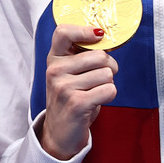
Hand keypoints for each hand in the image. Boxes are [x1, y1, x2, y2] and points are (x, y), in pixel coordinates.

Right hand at [38, 24, 117, 160]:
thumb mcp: (68, 73)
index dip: (84, 30)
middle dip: (109, 66)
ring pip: (107, 74)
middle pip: (100, 55)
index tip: (99, 34)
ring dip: (108, 84)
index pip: (63, 32)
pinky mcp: (77, 103)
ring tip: (94, 91)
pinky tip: (97, 100)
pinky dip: (109, 95)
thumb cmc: (70, 98)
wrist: (60, 132)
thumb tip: (104, 37)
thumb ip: (81, 55)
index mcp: (54, 58)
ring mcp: (64, 87)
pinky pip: (109, 90)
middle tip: (100, 77)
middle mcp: (55, 70)